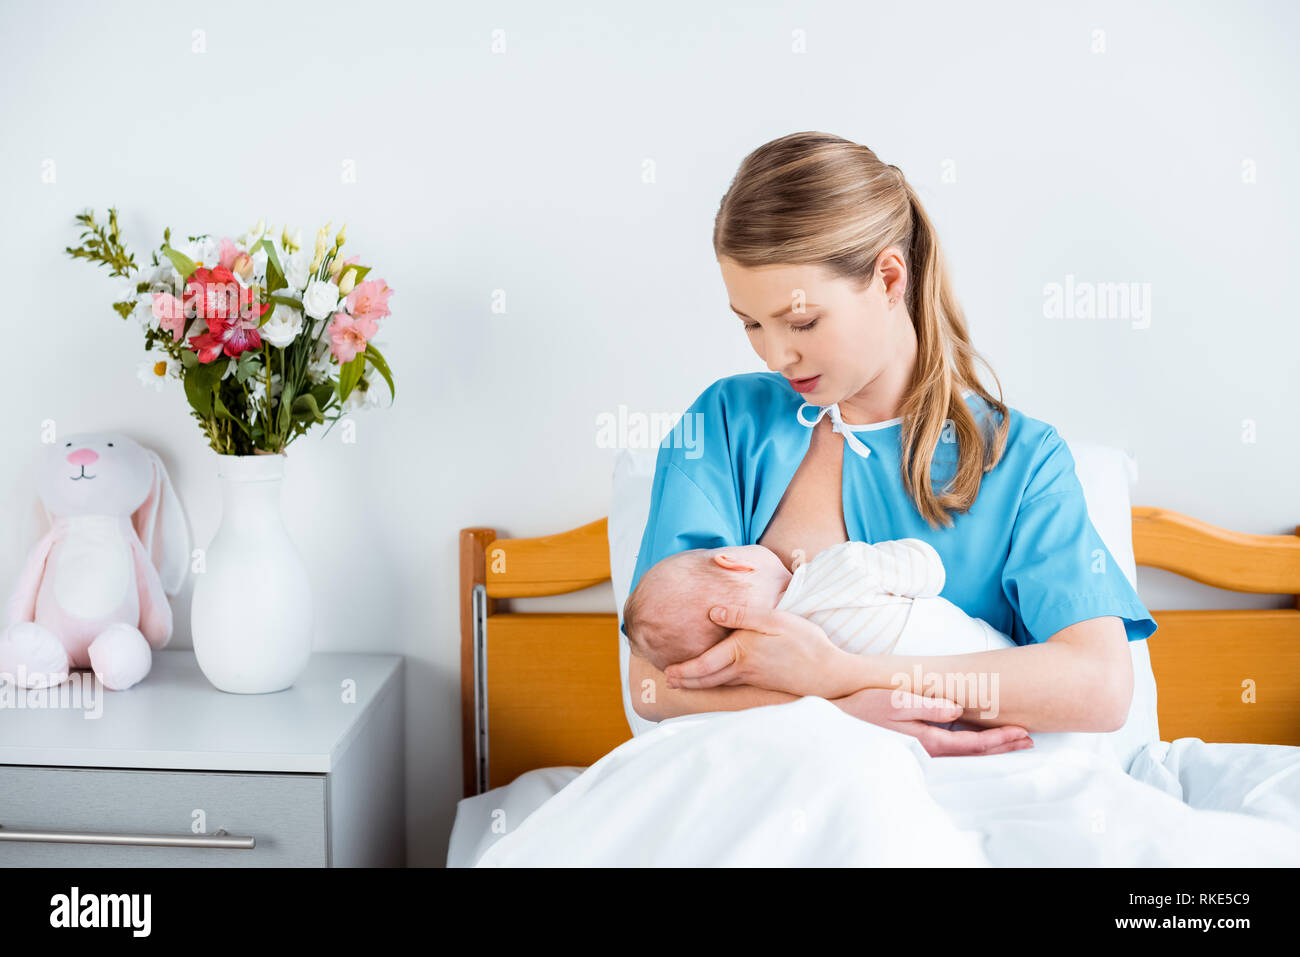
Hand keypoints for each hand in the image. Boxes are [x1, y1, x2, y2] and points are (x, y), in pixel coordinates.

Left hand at [663, 604, 856, 698]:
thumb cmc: (804, 642)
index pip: (704, 665)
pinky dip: (717, 684)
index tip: (668, 673)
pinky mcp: (765, 682)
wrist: (829, 673)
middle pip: (708, 679)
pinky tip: (718, 680)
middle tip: (668, 682)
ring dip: (699, 684)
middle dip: (686, 681)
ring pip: (719, 683)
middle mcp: (744, 668)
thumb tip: (713, 612)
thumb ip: (743, 614)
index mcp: (742, 651)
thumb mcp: (774, 620)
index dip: (684, 671)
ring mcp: (755, 678)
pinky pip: (733, 684)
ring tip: (684, 684)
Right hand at [830, 687, 1034, 756]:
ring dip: (990, 747)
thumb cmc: (864, 707)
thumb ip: (927, 706)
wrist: (837, 717)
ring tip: (1013, 741)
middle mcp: (928, 749)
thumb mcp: (895, 701)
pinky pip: (952, 748)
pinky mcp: (916, 744)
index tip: (1023, 734)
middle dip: (1002, 747)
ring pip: (965, 753)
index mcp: (928, 740)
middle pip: (974, 753)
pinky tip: (977, 739)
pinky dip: (972, 745)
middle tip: (1029, 740)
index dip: (999, 740)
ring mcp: (922, 749)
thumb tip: (958, 710)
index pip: (972, 744)